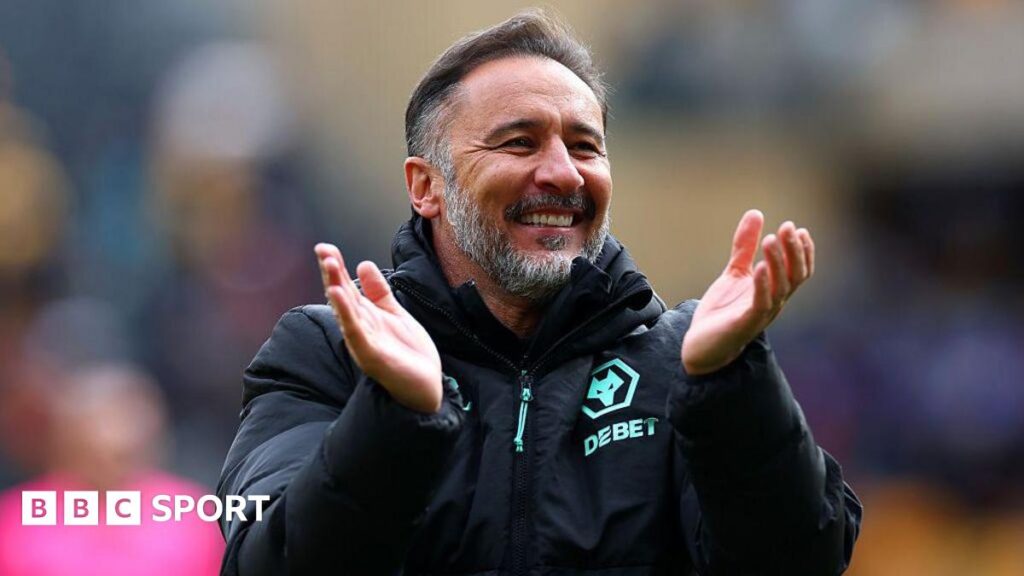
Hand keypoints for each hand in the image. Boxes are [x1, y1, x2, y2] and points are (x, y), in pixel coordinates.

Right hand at [315, 243, 442, 412]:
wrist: (426, 387)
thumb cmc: (407, 353)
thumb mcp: (395, 314)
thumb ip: (380, 292)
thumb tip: (363, 263)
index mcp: (364, 317)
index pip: (346, 288)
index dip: (336, 268)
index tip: (325, 247)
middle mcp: (359, 329)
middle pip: (341, 296)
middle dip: (332, 273)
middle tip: (323, 250)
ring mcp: (363, 342)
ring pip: (345, 311)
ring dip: (336, 288)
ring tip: (330, 264)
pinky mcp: (371, 355)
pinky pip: (355, 332)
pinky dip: (346, 314)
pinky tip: (339, 296)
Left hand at [681, 210, 814, 375]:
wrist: (701, 344)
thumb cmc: (723, 310)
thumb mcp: (734, 272)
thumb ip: (745, 246)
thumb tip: (756, 213)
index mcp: (775, 291)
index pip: (798, 270)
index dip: (802, 251)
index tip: (798, 229)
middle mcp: (774, 302)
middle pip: (795, 276)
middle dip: (794, 251)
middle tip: (788, 227)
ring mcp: (762, 314)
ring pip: (780, 288)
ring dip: (778, 262)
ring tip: (771, 240)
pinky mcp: (745, 323)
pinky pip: (760, 303)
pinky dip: (762, 285)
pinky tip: (760, 267)